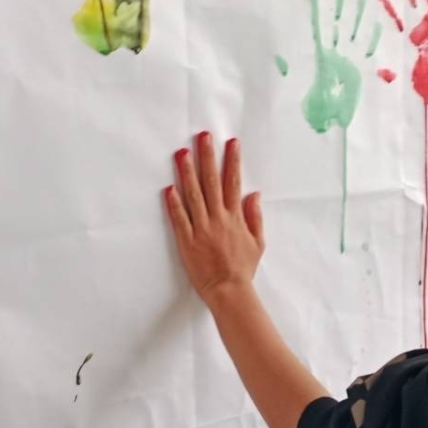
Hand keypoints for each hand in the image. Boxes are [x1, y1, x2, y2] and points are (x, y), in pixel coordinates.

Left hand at [164, 133, 263, 305]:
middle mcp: (218, 219)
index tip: (231, 142)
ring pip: (193, 195)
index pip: (233, 182)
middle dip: (207, 157)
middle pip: (211, 182)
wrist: (229, 291)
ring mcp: (201, 229)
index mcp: (235, 217)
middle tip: (203, 136)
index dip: (232, 161)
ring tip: (182, 153)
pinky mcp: (187, 241)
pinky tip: (169, 187)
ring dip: (187, 172)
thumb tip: (254, 194)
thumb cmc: (243, 269)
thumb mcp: (258, 242)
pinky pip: (179, 218)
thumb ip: (255, 217)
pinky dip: (174, 203)